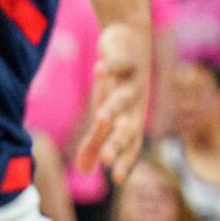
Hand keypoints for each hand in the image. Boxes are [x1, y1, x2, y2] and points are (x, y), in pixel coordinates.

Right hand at [77, 21, 150, 183]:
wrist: (130, 40)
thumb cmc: (117, 85)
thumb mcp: (105, 115)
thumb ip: (94, 143)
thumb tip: (85, 171)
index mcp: (130, 120)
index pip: (131, 145)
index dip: (125, 160)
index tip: (116, 179)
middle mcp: (134, 105)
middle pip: (127, 127)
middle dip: (116, 142)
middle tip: (106, 159)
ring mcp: (131, 82)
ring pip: (122, 98)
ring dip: (112, 108)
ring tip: (100, 118)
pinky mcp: (125, 59)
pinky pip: (117, 64)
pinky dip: (109, 67)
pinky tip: (98, 71)